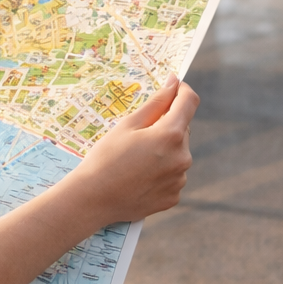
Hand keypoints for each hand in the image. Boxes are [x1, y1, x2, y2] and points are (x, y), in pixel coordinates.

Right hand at [0, 75, 198, 283]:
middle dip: (166, 126)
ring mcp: (180, 180)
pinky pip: (172, 175)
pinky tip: (138, 176)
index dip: (182, 90)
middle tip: (137, 135)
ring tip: (134, 160)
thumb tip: (174, 83)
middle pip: (182, 130)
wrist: (93, 199)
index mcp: (171, 135)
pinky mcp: (174, 196)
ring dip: (164, 150)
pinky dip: (161, 171)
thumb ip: (156, 103)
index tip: (173, 87)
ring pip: (177, 154)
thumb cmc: (105, 157)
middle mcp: (182, 157)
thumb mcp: (128, 125)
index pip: (189, 102)